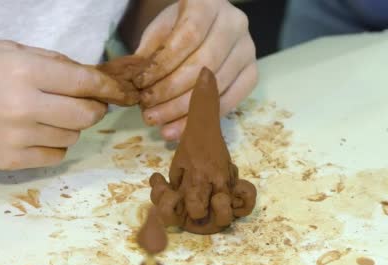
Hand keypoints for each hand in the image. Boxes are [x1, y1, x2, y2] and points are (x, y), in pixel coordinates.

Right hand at [0, 41, 128, 169]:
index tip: (121, 92)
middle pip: (87, 115)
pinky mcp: (11, 161)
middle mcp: (26, 105)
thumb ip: (47, 61)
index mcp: (24, 71)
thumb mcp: (1, 51)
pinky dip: (56, 145)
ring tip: (49, 116)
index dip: (110, 88)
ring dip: (71, 126)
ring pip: (73, 136)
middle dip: (94, 108)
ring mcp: (19, 137)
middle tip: (85, 103)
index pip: (86, 83)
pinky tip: (39, 134)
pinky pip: (56, 157)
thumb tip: (85, 74)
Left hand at [135, 0, 257, 140]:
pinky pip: (230, 102)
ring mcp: (247, 50)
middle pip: (204, 65)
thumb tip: (135, 83)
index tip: (140, 84)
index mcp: (209, 3)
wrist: (209, 25)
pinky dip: (204, 119)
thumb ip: (149, 52)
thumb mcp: (160, 30)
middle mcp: (235, 24)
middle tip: (148, 111)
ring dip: (185, 111)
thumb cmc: (179, 27)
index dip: (163, 64)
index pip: (188, 36)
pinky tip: (181, 130)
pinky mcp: (252, 73)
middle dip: (172, 93)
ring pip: (216, 87)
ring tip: (160, 124)